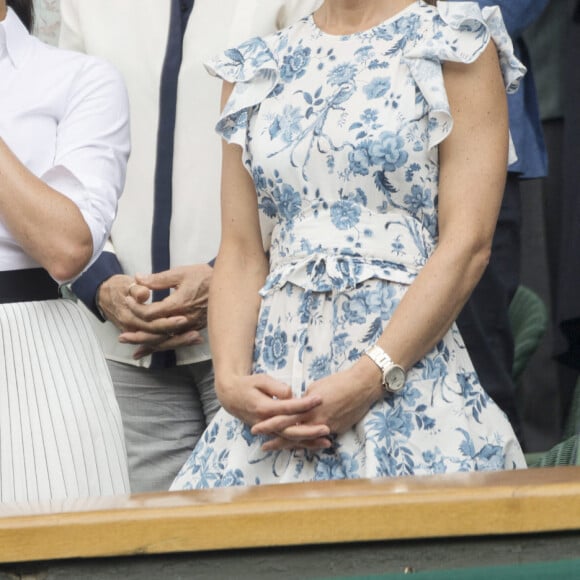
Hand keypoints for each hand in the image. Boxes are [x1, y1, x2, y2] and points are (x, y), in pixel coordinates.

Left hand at [117, 264, 211, 357]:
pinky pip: (175, 342)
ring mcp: (190, 326)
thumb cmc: (204, 276)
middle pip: (156, 333)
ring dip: (148, 346)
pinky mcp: (194, 329)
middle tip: (121, 337)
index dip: (137, 308)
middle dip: (138, 335)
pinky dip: (161, 347)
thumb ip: (158, 279)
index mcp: (179, 304)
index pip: (152, 313)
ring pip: (166, 341)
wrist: (228, 284)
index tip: (127, 300)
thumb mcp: (180, 273)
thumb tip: (138, 279)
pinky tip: (151, 353)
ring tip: (133, 351)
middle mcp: (184, 319)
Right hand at [217, 373, 327, 435]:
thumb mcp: (260, 379)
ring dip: (308, 442)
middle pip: (290, 429)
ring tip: (327, 442)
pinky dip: (301, 444)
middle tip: (327, 427)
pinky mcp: (270, 433)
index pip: (287, 408)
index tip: (319, 399)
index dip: (304, 404)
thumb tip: (290, 394)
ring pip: (289, 440)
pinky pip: (287, 441)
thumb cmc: (248, 385)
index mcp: (263, 407)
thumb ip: (275, 386)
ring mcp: (267, 431)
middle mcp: (266, 423)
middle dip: (310, 430)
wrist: (231, 397)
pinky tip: (315, 445)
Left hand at [251, 357, 381, 450]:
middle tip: (262, 447)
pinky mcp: (337, 430)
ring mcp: (327, 428)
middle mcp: (316, 421)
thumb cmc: (338, 382)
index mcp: (308, 408)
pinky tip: (301, 445)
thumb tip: (296, 406)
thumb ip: (303, 401)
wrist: (361, 387)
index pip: (284, 418)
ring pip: (305, 439)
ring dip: (291, 444)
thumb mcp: (315, 388)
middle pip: (292, 434)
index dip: (269, 424)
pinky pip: (318, 438)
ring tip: (279, 448)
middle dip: (276, 440)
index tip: (257, 428)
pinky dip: (308, 441)